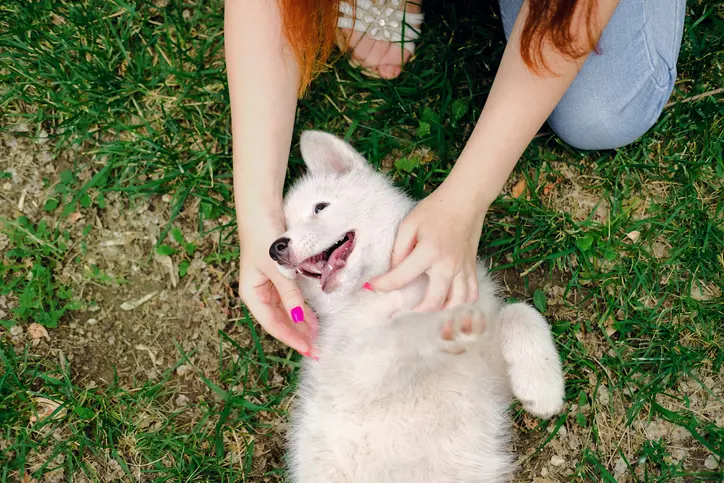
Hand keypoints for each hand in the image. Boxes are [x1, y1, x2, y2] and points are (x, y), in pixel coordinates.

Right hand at [237, 212, 318, 356]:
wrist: (261, 210)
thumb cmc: (264, 238)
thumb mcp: (278, 269)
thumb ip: (290, 294)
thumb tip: (299, 320)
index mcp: (252, 295)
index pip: (272, 324)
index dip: (291, 338)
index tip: (308, 350)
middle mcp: (259, 293)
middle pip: (279, 321)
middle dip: (297, 335)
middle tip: (318, 349)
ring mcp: (268, 285)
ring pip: (285, 312)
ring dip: (300, 324)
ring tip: (317, 336)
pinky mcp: (278, 276)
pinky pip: (290, 299)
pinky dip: (301, 309)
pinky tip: (312, 317)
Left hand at [368, 183, 486, 311]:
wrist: (464, 201)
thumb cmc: (434, 210)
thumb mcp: (409, 225)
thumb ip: (398, 250)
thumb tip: (393, 271)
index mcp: (429, 252)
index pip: (401, 278)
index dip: (383, 285)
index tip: (372, 286)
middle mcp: (448, 265)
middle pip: (433, 302)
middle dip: (414, 311)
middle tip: (401, 309)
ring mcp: (463, 269)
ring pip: (456, 303)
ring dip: (441, 311)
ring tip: (426, 308)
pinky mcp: (472, 268)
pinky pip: (471, 294)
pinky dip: (461, 303)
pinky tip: (449, 301)